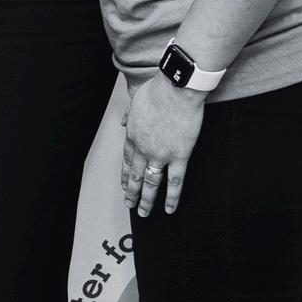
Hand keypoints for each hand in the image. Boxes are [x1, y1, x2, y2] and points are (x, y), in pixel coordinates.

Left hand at [121, 74, 205, 216]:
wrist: (176, 89)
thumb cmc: (158, 90)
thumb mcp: (135, 100)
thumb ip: (128, 114)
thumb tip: (121, 121)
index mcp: (133, 135)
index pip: (126, 159)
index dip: (124, 174)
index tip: (124, 184)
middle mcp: (143, 148)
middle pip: (135, 174)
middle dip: (131, 191)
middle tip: (129, 203)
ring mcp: (160, 155)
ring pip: (151, 182)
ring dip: (146, 199)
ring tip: (143, 212)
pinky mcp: (179, 156)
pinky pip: (175, 182)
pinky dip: (171, 197)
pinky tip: (169, 209)